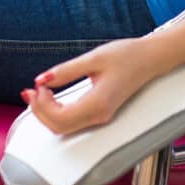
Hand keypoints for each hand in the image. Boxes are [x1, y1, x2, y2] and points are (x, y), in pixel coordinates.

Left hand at [21, 37, 164, 134]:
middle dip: (39, 111)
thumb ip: (66, 70)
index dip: (42, 105)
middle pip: (58, 128)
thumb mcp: (94, 58)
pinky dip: (56, 113)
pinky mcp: (100, 112)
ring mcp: (101, 117)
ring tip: (38, 93)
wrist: (151, 59)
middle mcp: (100, 115)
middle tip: (32, 90)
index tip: (38, 85)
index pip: (60, 118)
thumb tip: (41, 80)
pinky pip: (72, 122)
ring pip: (64, 128)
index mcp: (98, 103)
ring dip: (46, 113)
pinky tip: (50, 98)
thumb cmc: (128, 56)